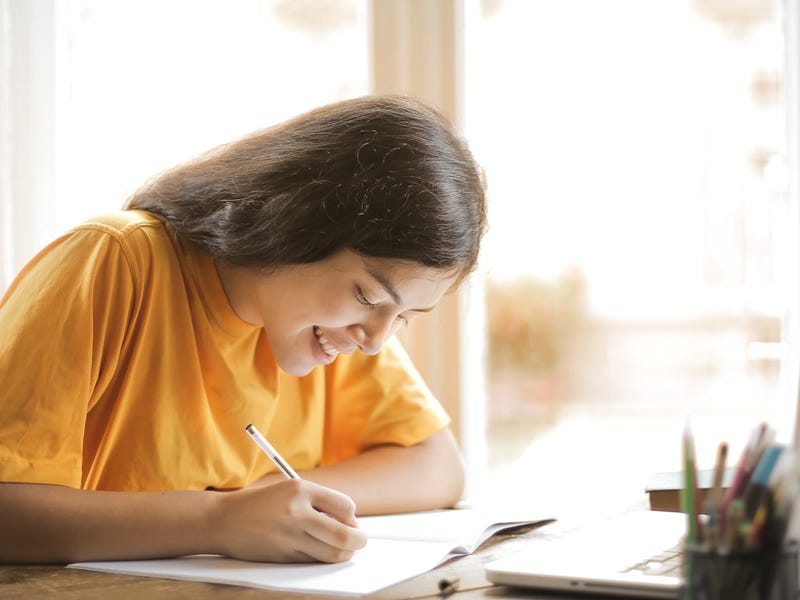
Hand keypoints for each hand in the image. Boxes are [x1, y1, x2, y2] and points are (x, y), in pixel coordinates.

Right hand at [210, 479, 366, 562]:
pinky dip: (323, 558)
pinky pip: (314, 561)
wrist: (223, 520)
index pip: (345, 505)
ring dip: (344, 553)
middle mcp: (296, 512)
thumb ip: (319, 502)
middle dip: (358, 540)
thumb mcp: (290, 490)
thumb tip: (350, 523)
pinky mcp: (282, 556)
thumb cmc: (262, 503)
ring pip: (332, 553)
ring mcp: (289, 536)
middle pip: (344, 535)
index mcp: (300, 489)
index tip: (349, 521)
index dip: (352, 516)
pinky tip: (319, 551)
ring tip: (343, 548)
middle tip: (359, 540)